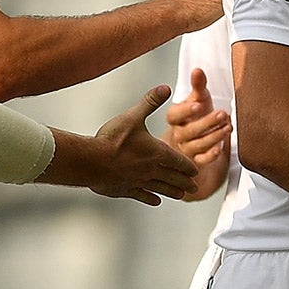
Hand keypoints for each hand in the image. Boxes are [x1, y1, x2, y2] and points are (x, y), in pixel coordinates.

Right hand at [86, 85, 200, 203]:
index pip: (179, 161)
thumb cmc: (112, 138)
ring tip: (181, 195)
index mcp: (157, 152)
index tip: (196, 171)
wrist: (91, 161)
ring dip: (173, 192)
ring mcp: (139, 182)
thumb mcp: (133, 116)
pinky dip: (151, 198)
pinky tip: (156, 201)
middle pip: (173, 178)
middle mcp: (151, 170)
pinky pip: (142, 196)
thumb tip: (165, 87)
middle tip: (195, 188)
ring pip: (161, 189)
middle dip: (185, 182)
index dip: (188, 166)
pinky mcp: (125, 190)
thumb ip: (150, 102)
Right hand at [164, 68, 231, 168]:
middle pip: (189, 131)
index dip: (185, 111)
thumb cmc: (196, 115)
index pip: (174, 115)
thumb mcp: (198, 98)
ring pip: (197, 145)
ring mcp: (187, 148)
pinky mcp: (196, 159)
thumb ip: (198, 85)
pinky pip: (201, 160)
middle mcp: (179, 134)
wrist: (198, 134)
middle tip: (222, 114)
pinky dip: (210, 155)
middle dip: (206, 123)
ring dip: (214, 136)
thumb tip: (197, 70)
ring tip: (228, 127)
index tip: (198, 105)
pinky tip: (219, 148)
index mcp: (175, 118)